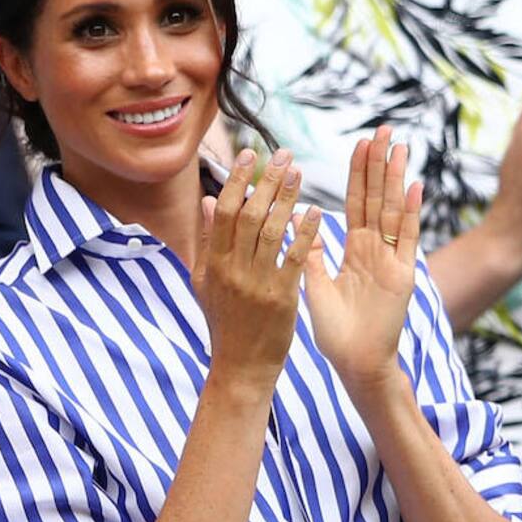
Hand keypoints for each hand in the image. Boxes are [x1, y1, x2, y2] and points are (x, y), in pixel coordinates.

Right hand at [192, 149, 320, 399]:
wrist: (240, 367)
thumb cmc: (224, 322)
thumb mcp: (205, 281)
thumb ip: (208, 240)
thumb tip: (209, 200)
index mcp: (214, 263)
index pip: (225, 212)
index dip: (237, 180)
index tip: (250, 154)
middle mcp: (232, 270)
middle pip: (249, 215)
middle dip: (266, 181)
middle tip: (282, 154)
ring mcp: (257, 284)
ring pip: (272, 231)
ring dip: (286, 199)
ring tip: (300, 172)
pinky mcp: (281, 299)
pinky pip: (294, 259)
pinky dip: (305, 233)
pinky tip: (317, 212)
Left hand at [303, 126, 422, 402]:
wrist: (356, 364)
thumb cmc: (336, 331)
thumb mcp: (315, 285)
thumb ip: (311, 252)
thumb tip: (296, 219)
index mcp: (354, 250)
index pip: (355, 203)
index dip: (358, 173)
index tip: (359, 143)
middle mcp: (375, 250)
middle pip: (377, 198)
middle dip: (380, 164)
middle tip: (384, 129)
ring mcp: (392, 260)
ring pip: (394, 211)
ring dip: (396, 179)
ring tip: (400, 146)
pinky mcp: (403, 276)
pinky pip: (407, 239)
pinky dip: (412, 213)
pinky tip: (415, 186)